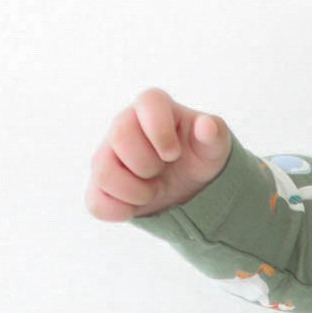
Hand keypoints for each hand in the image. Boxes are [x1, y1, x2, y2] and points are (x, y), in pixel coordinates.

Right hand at [87, 88, 232, 219]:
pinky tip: (137, 207)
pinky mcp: (101, 186)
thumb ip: (214, 135)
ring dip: (135, 191)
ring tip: (153, 189)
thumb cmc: (198, 157)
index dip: (160, 131)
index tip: (174, 154)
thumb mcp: (213, 148)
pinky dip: (120, 211)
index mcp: (154, 108)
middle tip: (162, 171)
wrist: (188, 188)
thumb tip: (207, 126)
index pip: (148, 102)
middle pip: (119, 136)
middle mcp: (124, 125)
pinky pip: (97, 203)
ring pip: (103, 171)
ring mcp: (107, 155)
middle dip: (148, 164)